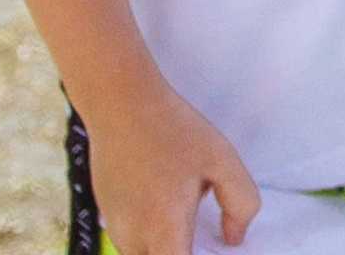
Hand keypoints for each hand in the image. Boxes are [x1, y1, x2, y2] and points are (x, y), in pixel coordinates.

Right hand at [85, 77, 260, 254]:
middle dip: (178, 253)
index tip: (209, 245)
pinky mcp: (105, 214)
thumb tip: (234, 237)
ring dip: (161, 247)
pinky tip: (159, 200)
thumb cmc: (173, 129)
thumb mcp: (222, 158)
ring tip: (177, 212)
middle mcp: (134, 238)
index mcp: (165, 229)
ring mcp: (114, 228)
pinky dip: (146, 235)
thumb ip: (239, 203)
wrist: (121, 104)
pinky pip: (128, 240)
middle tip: (195, 234)